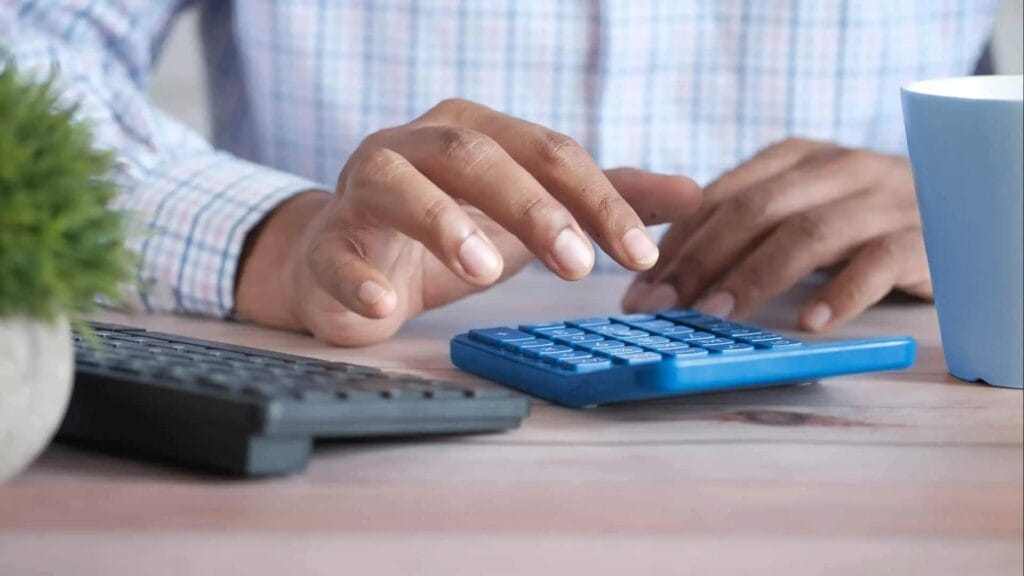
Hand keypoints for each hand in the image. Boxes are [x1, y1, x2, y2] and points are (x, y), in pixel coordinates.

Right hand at [236, 99, 700, 345]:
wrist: (348, 261)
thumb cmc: (448, 230)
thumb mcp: (531, 213)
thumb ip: (604, 200)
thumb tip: (694, 194)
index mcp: (473, 131)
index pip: (547, 151)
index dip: (597, 199)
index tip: (640, 253)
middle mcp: (415, 145)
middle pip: (476, 154)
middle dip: (531, 206)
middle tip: (577, 266)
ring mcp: (362, 190)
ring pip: (398, 184)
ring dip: (442, 223)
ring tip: (485, 270)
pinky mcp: (327, 243)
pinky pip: (337, 254)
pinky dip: (359, 279)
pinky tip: (386, 307)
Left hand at [622, 138, 931, 331]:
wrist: (961, 207)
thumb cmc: (855, 219)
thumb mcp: (797, 206)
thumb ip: (741, 225)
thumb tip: (662, 269)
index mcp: (794, 157)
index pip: (721, 196)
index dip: (676, 244)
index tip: (640, 289)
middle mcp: (835, 168)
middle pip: (755, 210)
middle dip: (700, 260)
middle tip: (663, 306)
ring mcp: (880, 200)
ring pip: (807, 233)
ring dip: (755, 277)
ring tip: (716, 315)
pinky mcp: (919, 238)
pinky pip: (877, 264)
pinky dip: (840, 294)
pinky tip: (809, 326)